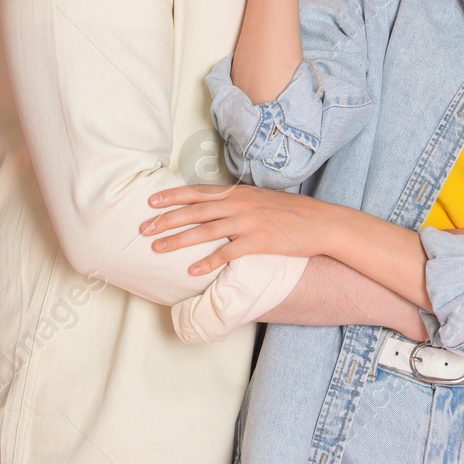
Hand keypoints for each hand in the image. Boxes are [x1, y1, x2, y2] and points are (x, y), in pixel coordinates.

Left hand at [141, 183, 341, 275]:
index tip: (151, 202)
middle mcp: (240, 205)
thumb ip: (237, 202)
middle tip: (143, 228)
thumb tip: (216, 207)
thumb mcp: (261, 200)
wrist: (321, 222)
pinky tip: (192, 271)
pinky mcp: (259, 242)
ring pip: (205, 231)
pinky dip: (208, 262)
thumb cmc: (290, 212)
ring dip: (178, 241)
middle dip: (166, 219)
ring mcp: (249, 223)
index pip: (199, 192)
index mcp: (239, 193)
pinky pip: (227, 253)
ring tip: (157, 248)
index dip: (173, 196)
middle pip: (195, 211)